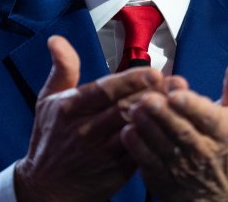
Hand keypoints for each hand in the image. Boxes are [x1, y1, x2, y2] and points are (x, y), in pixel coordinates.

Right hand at [14, 35, 163, 201]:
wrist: (48, 189)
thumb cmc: (49, 140)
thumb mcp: (47, 101)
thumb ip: (62, 69)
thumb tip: (57, 40)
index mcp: (70, 109)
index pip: (104, 91)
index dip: (131, 81)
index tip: (154, 72)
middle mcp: (85, 131)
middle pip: (125, 108)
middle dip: (153, 95)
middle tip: (177, 83)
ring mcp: (102, 153)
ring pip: (136, 129)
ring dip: (159, 115)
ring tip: (179, 101)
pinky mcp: (117, 171)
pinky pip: (141, 152)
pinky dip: (157, 138)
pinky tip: (172, 126)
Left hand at [120, 52, 227, 201]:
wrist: (217, 190)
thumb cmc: (225, 140)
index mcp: (223, 131)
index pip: (208, 118)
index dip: (191, 105)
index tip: (176, 92)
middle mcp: (203, 150)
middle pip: (181, 131)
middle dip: (163, 113)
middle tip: (148, 98)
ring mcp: (181, 166)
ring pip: (161, 145)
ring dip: (147, 126)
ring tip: (134, 108)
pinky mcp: (161, 176)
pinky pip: (146, 161)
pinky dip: (136, 146)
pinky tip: (128, 129)